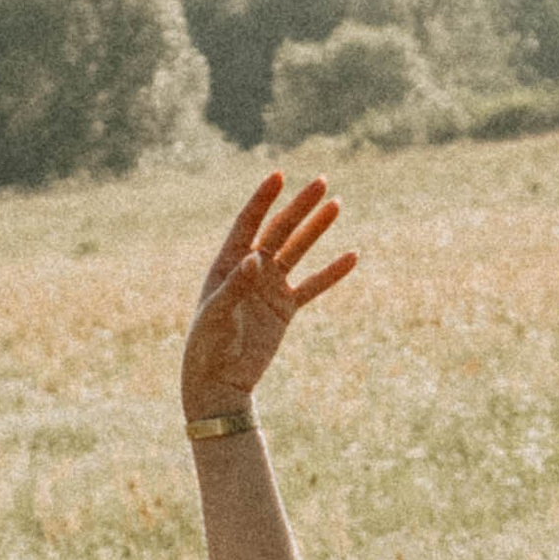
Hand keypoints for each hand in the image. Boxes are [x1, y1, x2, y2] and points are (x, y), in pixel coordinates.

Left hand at [180, 172, 356, 420]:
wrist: (219, 383)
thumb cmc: (207, 348)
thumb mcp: (216, 314)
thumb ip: (236, 285)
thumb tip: (255, 259)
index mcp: (227, 264)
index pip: (248, 223)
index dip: (263, 199)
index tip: (279, 175)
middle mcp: (250, 270)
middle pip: (279, 231)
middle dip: (300, 207)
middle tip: (322, 182)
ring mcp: (270, 288)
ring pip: (298, 251)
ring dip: (316, 229)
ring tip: (337, 205)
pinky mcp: (285, 309)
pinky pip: (312, 286)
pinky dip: (332, 273)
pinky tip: (352, 257)